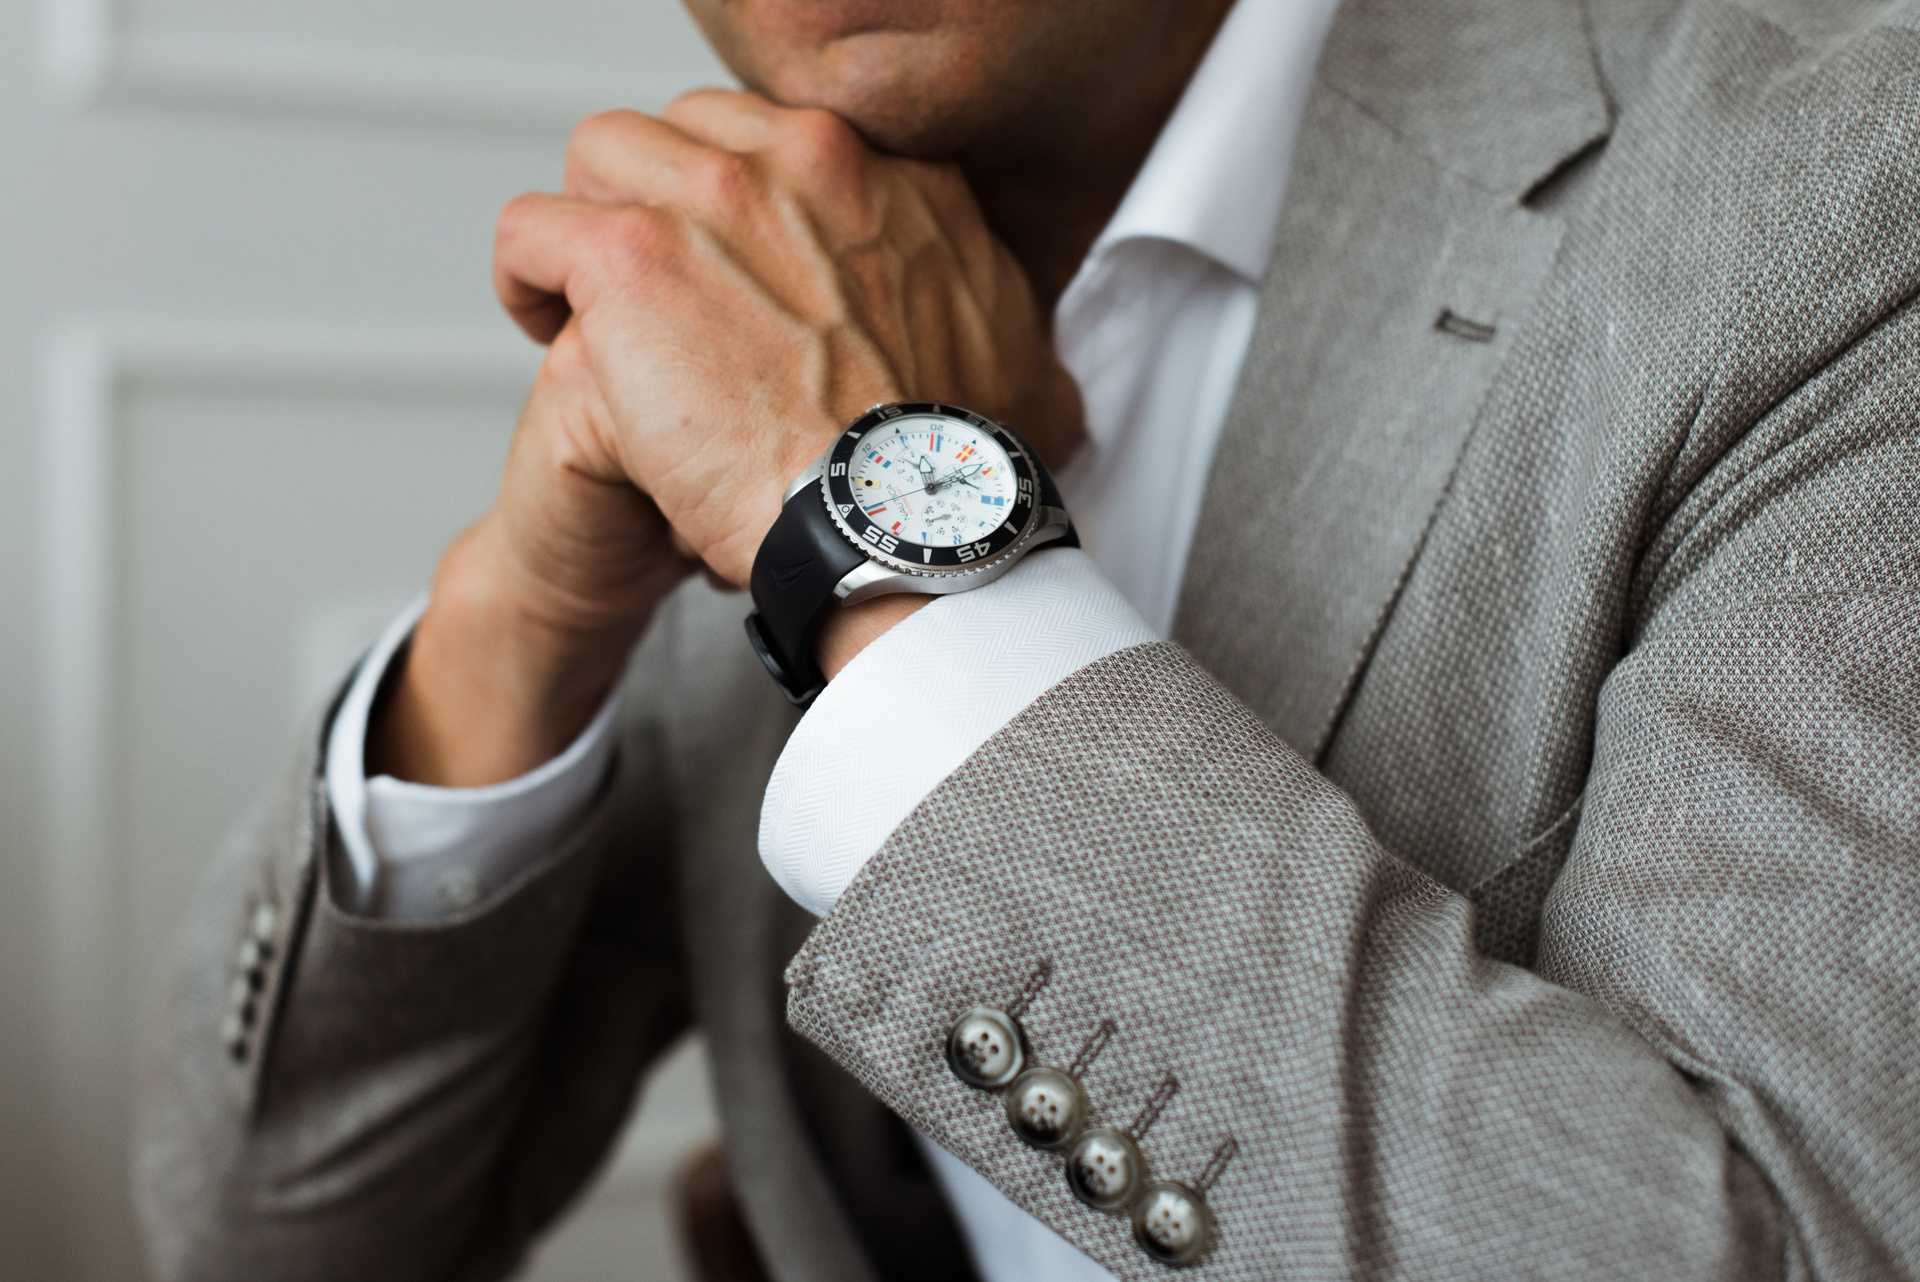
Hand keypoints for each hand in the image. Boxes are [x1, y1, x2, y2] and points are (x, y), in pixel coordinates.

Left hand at [493, 89, 1082, 585]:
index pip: (783, 140)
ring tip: (589, 309)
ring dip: (590, 230)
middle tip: (661, 297)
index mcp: (894, 176)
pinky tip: (547, 333)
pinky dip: (528, 280)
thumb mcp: (1026, 374)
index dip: (746, 209)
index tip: (736, 277)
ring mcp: (713, 199)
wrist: (903, 522)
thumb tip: (1040, 373)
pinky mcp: (631, 259)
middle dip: (665, 204)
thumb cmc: (949, 471)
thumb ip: (1011, 340)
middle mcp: (806, 162)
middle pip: (690, 129)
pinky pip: (532, 230)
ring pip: (603, 155)